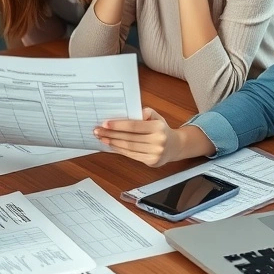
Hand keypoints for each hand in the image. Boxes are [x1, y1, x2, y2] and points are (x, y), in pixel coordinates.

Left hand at [93, 107, 212, 166]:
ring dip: (113, 143)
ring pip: (129, 148)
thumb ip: (145, 112)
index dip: (118, 125)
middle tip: (98, 131)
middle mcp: (158, 141)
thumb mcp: (156, 116)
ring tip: (102, 138)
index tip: (105, 123)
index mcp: (158, 127)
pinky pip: (131, 155)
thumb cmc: (161, 129)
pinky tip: (111, 145)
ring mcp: (155, 153)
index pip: (134, 126)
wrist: (175, 146)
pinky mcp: (151, 161)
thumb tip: (129, 113)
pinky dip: (119, 150)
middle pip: (129, 138)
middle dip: (111, 134)